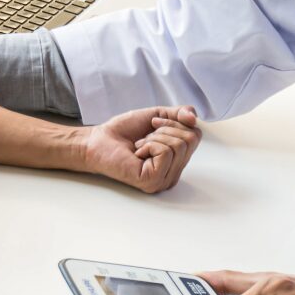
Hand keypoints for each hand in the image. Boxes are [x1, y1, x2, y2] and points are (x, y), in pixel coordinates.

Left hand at [84, 106, 201, 192]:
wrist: (98, 140)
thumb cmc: (124, 131)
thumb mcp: (157, 115)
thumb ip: (179, 114)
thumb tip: (194, 117)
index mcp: (177, 161)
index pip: (196, 136)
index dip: (175, 122)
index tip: (153, 124)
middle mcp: (173, 173)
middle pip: (190, 140)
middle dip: (165, 129)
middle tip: (145, 137)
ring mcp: (164, 180)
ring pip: (178, 145)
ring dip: (154, 138)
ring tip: (140, 146)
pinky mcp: (153, 181)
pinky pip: (165, 152)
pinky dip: (149, 145)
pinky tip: (137, 154)